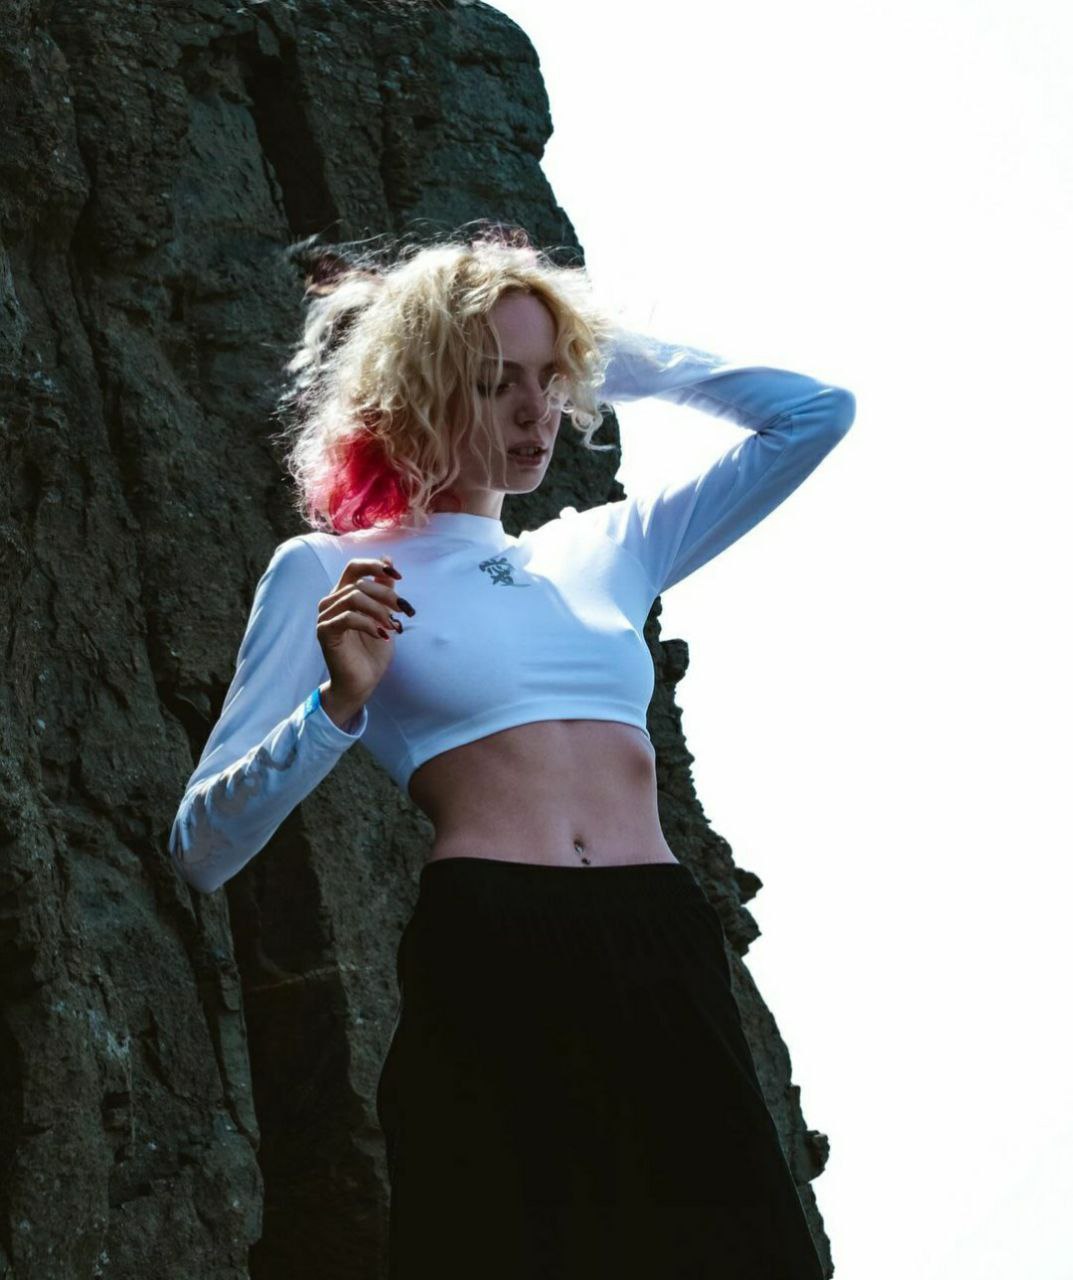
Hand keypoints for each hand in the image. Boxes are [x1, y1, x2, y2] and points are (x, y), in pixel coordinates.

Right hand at [315, 556, 413, 716]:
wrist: (362, 682)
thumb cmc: (372, 650)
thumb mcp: (385, 615)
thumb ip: (384, 589)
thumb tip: (388, 559)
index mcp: (344, 594)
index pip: (354, 567)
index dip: (376, 566)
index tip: (398, 576)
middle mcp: (331, 602)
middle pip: (359, 583)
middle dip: (387, 595)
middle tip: (404, 611)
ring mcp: (325, 617)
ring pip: (354, 598)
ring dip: (380, 611)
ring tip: (393, 627)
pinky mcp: (325, 632)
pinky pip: (348, 618)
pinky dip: (369, 624)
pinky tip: (382, 635)